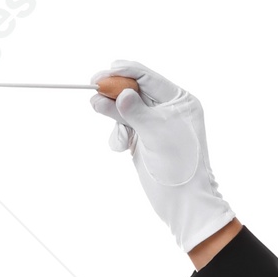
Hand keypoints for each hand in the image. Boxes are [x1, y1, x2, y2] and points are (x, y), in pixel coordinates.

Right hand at [90, 57, 234, 252]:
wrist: (184, 203)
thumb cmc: (178, 166)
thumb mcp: (156, 133)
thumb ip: (135, 111)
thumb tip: (120, 93)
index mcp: (179, 100)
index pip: (148, 78)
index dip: (125, 73)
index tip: (104, 73)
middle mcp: (168, 109)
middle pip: (134, 90)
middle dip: (114, 91)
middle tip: (93, 89)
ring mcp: (154, 124)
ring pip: (125, 108)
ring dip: (112, 111)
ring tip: (97, 108)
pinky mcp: (143, 140)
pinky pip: (124, 127)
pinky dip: (118, 134)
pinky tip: (120, 146)